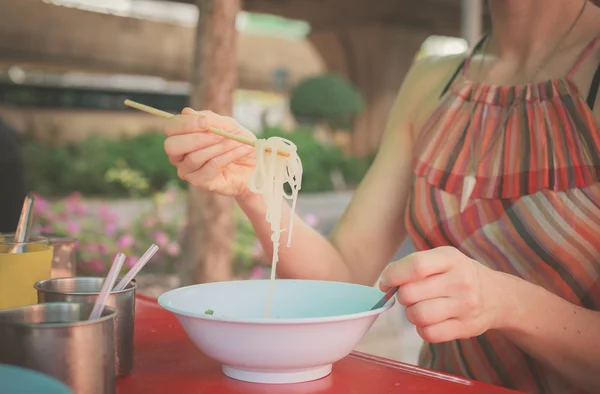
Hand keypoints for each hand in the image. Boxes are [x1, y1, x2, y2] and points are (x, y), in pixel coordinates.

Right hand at [163, 108, 255, 196]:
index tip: (206, 122)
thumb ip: (209, 119)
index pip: (171, 128)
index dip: (186, 124)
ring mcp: (188, 171)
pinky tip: (241, 150)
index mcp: (181, 137)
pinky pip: (210, 167)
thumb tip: (186, 112)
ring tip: (237, 142)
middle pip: (172, 146)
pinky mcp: (201, 182)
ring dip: (219, 147)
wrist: (254, 164)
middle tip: (220, 134)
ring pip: (194, 157)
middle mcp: (179, 155)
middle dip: (197, 138)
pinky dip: (228, 156)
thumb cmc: (237, 142)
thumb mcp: (227, 125)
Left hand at [380, 246, 506, 342]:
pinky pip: (429, 334)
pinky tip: (430, 321)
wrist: (497, 295)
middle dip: (402, 296)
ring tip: (420, 308)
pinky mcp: (466, 328)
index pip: (415, 266)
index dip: (393, 275)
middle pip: (410, 293)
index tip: (387, 281)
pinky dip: (423, 329)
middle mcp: (461, 281)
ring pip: (418, 315)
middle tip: (409, 295)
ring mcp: (465, 306)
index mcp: (451, 258)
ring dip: (411, 314)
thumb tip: (385, 282)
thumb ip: (414, 266)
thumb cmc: (459, 274)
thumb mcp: (443, 259)